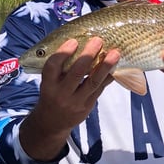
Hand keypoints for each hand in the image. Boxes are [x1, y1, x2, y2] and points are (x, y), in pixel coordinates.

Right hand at [19, 36, 120, 160]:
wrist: (52, 123)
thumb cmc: (51, 95)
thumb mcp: (48, 83)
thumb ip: (59, 68)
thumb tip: (78, 42)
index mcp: (48, 85)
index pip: (53, 67)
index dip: (62, 53)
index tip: (73, 41)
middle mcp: (61, 94)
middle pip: (76, 73)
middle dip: (88, 56)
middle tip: (98, 41)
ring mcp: (75, 102)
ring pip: (93, 82)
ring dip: (105, 66)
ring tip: (115, 53)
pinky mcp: (87, 107)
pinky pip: (100, 89)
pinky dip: (108, 77)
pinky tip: (115, 66)